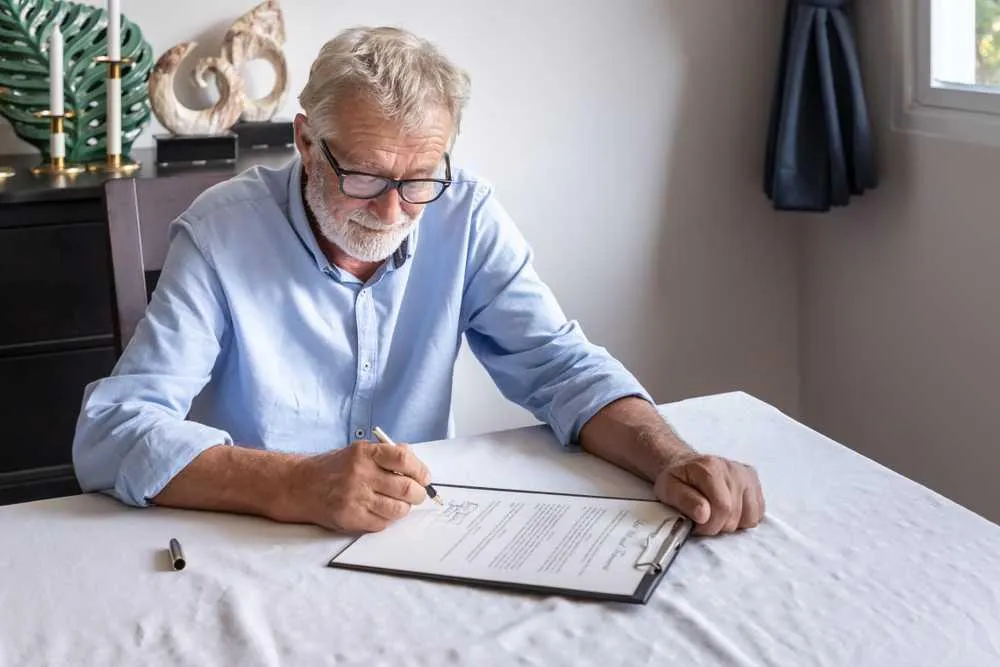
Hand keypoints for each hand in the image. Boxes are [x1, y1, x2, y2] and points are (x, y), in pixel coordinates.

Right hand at [282, 440, 430, 532]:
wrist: (299, 485)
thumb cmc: (334, 468)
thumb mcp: (358, 451)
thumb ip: (387, 455)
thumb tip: (418, 468)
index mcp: (365, 453)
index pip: (404, 459)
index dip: (420, 470)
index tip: (424, 478)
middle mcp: (360, 473)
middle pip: (406, 488)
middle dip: (418, 494)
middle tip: (418, 495)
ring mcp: (355, 497)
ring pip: (397, 509)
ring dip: (404, 509)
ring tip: (399, 504)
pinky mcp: (350, 517)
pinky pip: (382, 523)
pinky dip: (387, 519)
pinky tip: (379, 511)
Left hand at [655, 454, 763, 535]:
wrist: (685, 465)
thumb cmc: (677, 479)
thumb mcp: (668, 489)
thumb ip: (684, 501)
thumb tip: (704, 514)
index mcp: (710, 468)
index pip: (723, 507)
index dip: (709, 525)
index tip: (696, 525)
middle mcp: (732, 469)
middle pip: (735, 514)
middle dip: (717, 525)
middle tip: (703, 520)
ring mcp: (746, 474)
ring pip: (750, 516)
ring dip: (732, 523)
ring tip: (716, 514)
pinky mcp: (754, 480)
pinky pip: (758, 512)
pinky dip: (744, 518)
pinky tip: (729, 510)